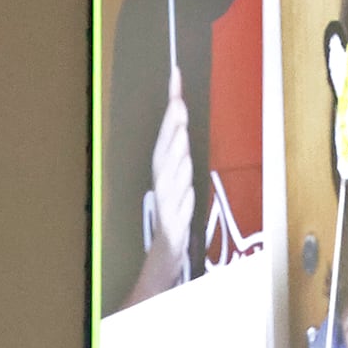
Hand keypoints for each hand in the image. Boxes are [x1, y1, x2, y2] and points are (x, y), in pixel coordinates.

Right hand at [147, 67, 194, 284]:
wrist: (160, 270)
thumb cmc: (172, 225)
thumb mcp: (182, 189)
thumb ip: (182, 161)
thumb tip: (181, 129)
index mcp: (165, 176)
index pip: (168, 136)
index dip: (172, 108)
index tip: (177, 78)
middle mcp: (161, 190)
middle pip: (164, 154)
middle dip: (171, 129)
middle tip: (178, 104)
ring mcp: (165, 212)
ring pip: (170, 181)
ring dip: (175, 157)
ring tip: (181, 134)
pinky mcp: (170, 234)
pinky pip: (175, 216)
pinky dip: (180, 202)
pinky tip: (186, 189)